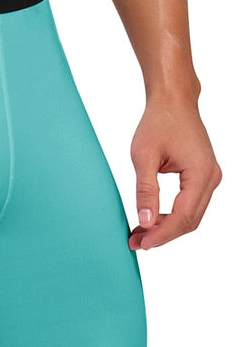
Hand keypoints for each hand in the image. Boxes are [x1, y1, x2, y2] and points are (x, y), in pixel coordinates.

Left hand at [128, 96, 221, 249]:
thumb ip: (146, 191)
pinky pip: (189, 205)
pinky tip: (150, 221)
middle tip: (135, 243)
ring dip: (166, 228)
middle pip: (189, 221)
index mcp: (201, 173)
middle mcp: (211, 178)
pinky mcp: (202, 177)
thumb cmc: (158, 123)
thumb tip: (145, 222)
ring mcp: (209, 178)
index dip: (161, 234)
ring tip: (139, 235)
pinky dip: (171, 216)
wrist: (173, 102)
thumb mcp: (143, 157)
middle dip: (162, 235)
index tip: (140, 244)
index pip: (182, 217)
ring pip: (190, 216)